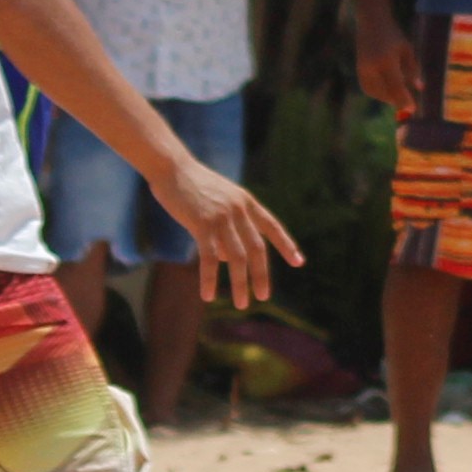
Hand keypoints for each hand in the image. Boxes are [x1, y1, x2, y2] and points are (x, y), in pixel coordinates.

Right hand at [149, 154, 302, 306]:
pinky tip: (208, 296)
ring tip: (242, 304)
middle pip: (257, 249)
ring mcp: (222, 217)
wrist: (172, 167)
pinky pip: (210, 258)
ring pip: (237, 258)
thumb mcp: (220, 201)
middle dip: (261, 275)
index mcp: (246, 202)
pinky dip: (210, 279)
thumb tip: (231, 259)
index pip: (272, 226)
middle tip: (263, 296)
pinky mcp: (202, 225)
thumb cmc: (193, 185)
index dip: (286, 245)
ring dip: (240, 283)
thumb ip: (229, 227)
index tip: (299, 262)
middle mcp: (239, 210)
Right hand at [353, 17, 421, 113]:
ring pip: (376, 92)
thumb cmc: (393, 35)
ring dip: (388, 97)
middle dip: (397, 100)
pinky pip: (368, 88)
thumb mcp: (407, 50)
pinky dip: (379, 93)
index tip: (413, 109)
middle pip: (386, 92)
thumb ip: (413, 69)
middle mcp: (372, 67)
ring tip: (398, 96)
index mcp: (387, 60)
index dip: (404, 99)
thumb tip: (420, 88)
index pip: (396, 86)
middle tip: (408, 104)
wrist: (371, 22)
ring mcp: (363, 69)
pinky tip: (388, 91)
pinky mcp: (359, 70)